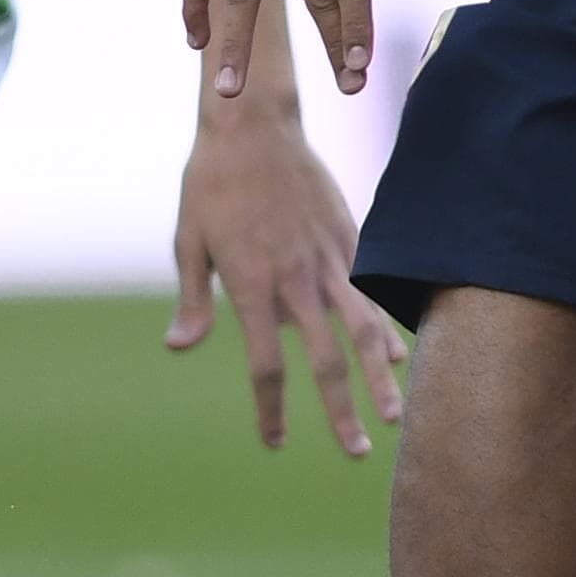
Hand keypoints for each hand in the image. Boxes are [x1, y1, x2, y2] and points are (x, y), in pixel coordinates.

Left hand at [166, 90, 404, 455]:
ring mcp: (328, 256)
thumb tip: (179, 349)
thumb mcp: (188, 241)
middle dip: (344, 412)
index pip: (266, 365)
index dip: (271, 409)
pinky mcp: (348, 235)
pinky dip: (385, 325)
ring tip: (395, 416)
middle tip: (357, 454)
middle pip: (327, 360)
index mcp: (251, 285)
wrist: (253, 122)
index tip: (274, 443)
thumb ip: (191, 300)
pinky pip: (371, 288)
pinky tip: (396, 354)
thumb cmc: (210, 183)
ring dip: (381, 378)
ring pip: (364, 328)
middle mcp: (296, 278)